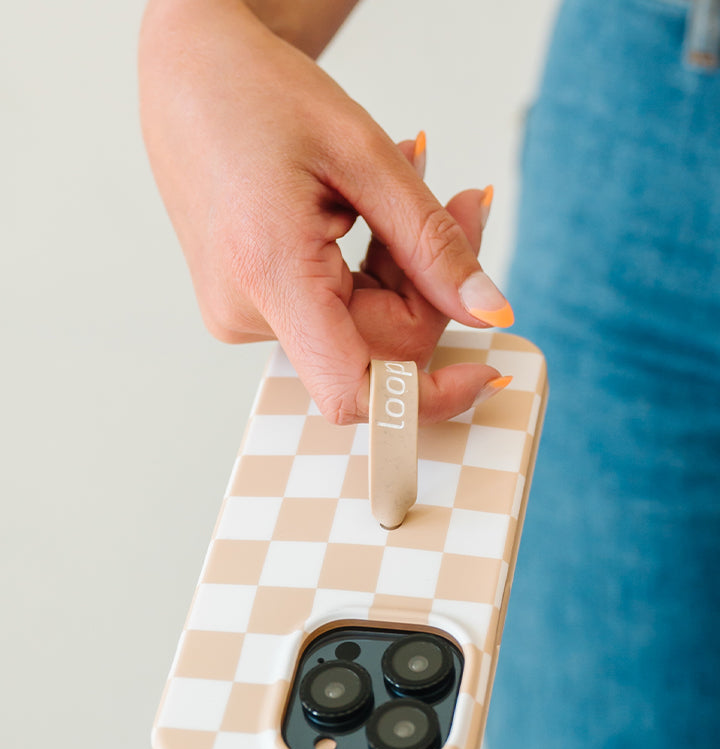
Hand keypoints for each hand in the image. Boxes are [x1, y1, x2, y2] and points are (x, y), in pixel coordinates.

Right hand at [139, 0, 512, 423]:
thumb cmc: (260, 96)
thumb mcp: (365, 156)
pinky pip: (333, 313)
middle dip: (430, 286)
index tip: (485, 371)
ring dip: (402, 270)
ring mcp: (241, 315)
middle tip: (462, 200)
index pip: (356, 390)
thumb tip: (490, 314)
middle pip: (377, 347)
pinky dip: (369, 271)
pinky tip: (366, 211)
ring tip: (407, 178)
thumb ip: (431, 245)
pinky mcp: (247, 306)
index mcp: (268, 272)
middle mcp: (244, 312)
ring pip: (360, 329)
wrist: (188, 77)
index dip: (428, 397)